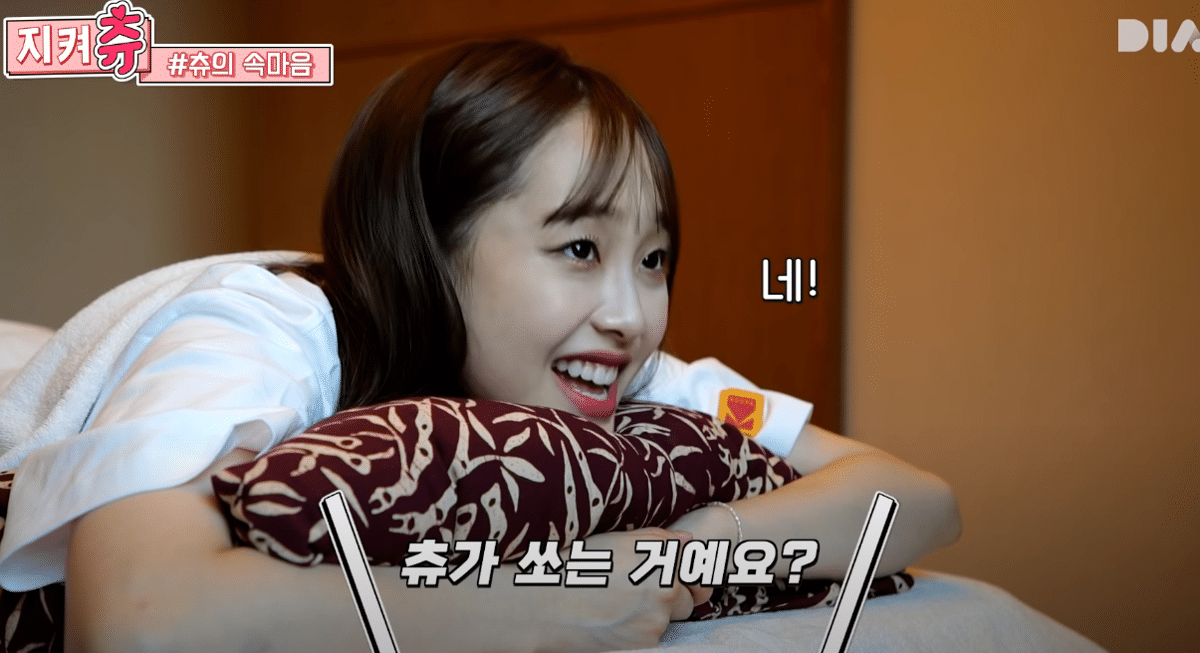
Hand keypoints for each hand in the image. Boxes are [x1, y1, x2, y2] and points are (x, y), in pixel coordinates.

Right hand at [538, 527, 712, 651]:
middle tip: (637, 587)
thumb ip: (658, 539)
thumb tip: (687, 542)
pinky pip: (653, 635)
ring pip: (670, 618)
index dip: (683, 567)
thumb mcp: (616, 540)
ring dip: (656, 612)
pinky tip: (614, 618)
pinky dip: (640, 629)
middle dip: (673, 592)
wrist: (541, 605)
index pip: (696, 565)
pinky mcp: (644, 644)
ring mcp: (656, 620)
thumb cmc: (574, 565)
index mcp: (661, 557)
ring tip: (619, 602)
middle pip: (689, 595)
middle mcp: (665, 589)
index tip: (671, 569)